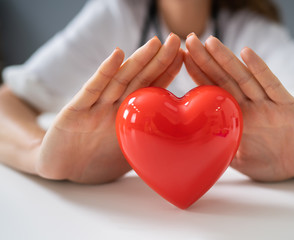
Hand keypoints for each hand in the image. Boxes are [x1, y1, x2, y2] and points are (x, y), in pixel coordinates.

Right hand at [36, 34, 182, 183]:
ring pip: (120, 80)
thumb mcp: (127, 155)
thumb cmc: (95, 164)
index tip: (185, 57)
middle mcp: (114, 106)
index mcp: (128, 117)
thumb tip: (178, 147)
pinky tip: (118, 55)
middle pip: (140, 79)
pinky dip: (105, 72)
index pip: (151, 90)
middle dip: (158, 60)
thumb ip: (147, 146)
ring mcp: (96, 106)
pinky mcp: (76, 110)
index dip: (167, 73)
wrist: (60, 170)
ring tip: (154, 43)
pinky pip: (93, 89)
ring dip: (138, 61)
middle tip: (175, 40)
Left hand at [185, 34, 293, 180]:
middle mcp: (250, 104)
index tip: (182, 57)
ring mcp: (268, 103)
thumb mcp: (234, 157)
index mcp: (236, 114)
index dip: (198, 73)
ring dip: (227, 59)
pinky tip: (246, 54)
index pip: (214, 89)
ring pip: (244, 77)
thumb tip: (188, 148)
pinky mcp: (288, 105)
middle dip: (207, 59)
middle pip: (225, 77)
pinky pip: (272, 85)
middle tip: (190, 40)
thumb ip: (216, 148)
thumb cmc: (266, 163)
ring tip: (211, 42)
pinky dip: (259, 69)